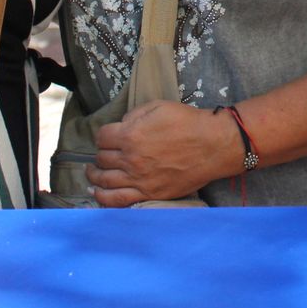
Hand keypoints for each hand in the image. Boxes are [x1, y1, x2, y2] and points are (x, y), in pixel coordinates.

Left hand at [89, 100, 240, 205]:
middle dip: (100, 155)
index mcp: (130, 135)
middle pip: (102, 159)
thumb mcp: (158, 107)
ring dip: (95, 176)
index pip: (102, 137)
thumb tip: (122, 126)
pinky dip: (103, 198)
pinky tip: (97, 193)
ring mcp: (138, 179)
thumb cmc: (187, 122)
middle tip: (103, 154)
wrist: (212, 145)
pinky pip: (118, 200)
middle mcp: (130, 159)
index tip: (108, 137)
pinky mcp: (149, 194)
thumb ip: (134, 115)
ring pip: (104, 181)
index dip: (103, 135)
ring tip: (93, 174)